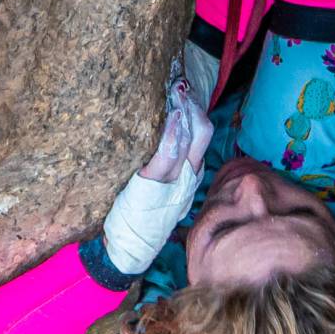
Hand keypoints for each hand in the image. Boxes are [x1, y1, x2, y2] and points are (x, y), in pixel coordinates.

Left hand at [103, 71, 212, 275]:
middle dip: (194, 106)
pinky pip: (168, 153)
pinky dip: (174, 133)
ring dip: (185, 112)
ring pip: (191, 138)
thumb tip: (166, 140)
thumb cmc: (141, 219)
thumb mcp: (162, 193)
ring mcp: (175, 180)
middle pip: (204, 132)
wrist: (130, 248)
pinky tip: (172, 117)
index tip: (187, 93)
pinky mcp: (155, 183)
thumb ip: (168, 169)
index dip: (198, 112)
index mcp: (190, 176)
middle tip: (180, 85)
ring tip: (177, 91)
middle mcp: (188, 177)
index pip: (203, 138)